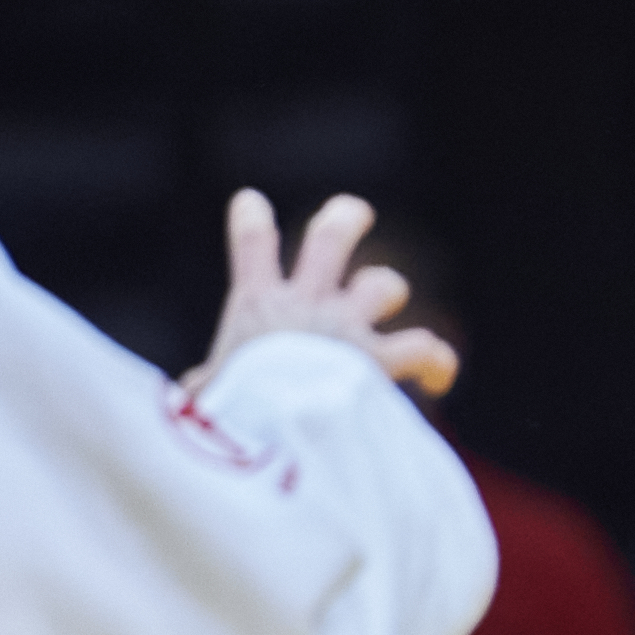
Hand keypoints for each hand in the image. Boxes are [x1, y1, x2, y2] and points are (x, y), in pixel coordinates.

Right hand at [188, 190, 457, 399]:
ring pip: (382, 284)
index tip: (251, 203)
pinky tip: (439, 377)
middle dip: (345, 217)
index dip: (251, 217)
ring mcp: (344, 326)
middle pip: (330, 235)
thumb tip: (195, 397)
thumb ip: (207, 387)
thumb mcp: (204, 396)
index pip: (251, 242)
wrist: (267, 431)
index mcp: (256, 306)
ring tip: (392, 305)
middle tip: (356, 216)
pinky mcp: (378, 360)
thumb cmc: (227, 417)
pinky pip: (423, 347)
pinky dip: (437, 359)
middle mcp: (305, 304)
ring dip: (390, 290)